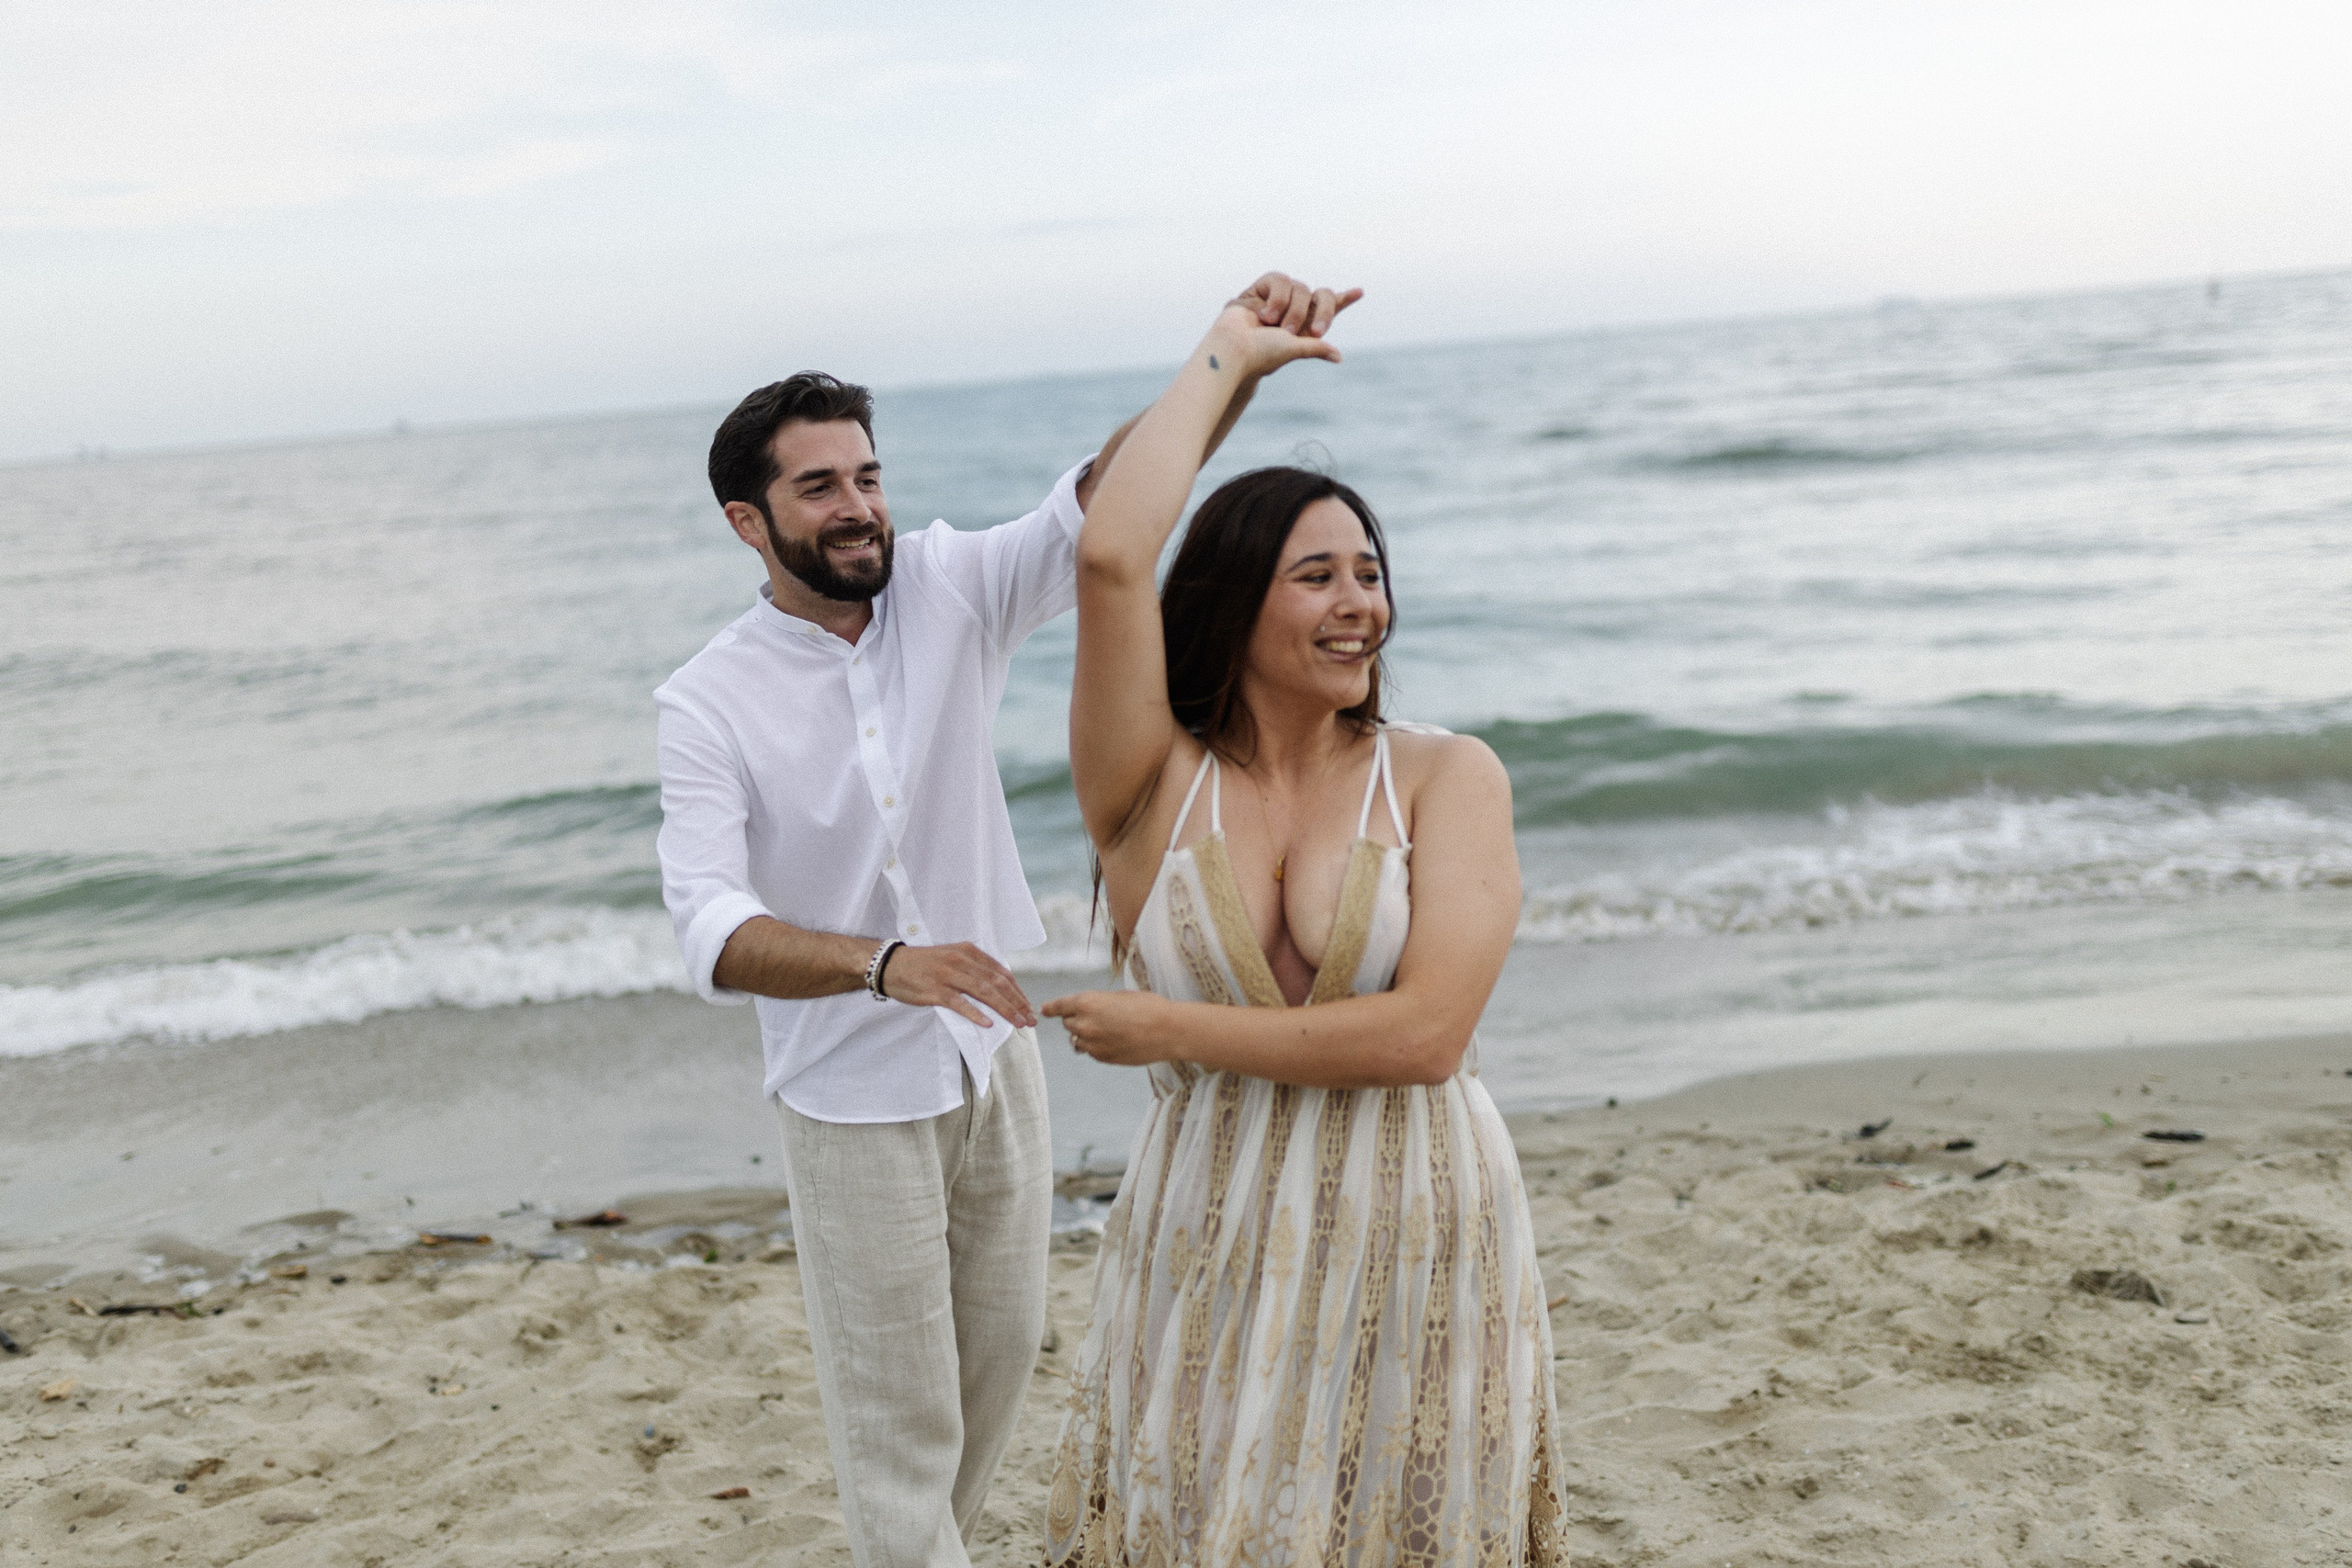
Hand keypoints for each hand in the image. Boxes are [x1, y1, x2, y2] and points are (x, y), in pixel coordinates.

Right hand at [881, 942, 1036, 1028]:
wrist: (891, 965)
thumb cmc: (924, 965)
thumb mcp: (953, 958)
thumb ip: (975, 969)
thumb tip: (1000, 986)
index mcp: (969, 952)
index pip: (1001, 973)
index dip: (1017, 991)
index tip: (1028, 1007)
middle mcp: (961, 960)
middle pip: (997, 983)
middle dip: (1017, 1002)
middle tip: (1029, 1019)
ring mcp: (947, 975)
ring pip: (983, 992)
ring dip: (1004, 1009)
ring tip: (1017, 1023)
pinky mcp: (934, 990)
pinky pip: (959, 1002)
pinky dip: (975, 1013)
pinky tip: (988, 1023)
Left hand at [1041, 988, 1174, 1066]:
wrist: (1167, 1031)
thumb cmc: (1147, 1007)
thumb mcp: (1118, 997)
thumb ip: (1096, 1003)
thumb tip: (1086, 1011)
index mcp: (1087, 1003)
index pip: (1059, 1006)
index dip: (1051, 1008)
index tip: (1043, 1010)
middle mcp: (1084, 1024)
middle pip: (1068, 1024)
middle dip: (1077, 1020)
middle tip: (1098, 1016)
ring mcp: (1092, 1044)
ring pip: (1077, 1040)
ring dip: (1086, 1035)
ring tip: (1109, 1030)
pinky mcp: (1102, 1058)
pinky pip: (1091, 1052)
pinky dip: (1097, 1046)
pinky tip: (1116, 1040)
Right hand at [1206, 272, 1363, 378]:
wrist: (1233, 348)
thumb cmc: (1261, 354)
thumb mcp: (1294, 350)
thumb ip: (1316, 347)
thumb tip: (1339, 357)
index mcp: (1304, 327)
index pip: (1327, 308)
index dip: (1343, 299)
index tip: (1360, 291)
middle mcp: (1292, 310)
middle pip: (1320, 295)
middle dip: (1323, 311)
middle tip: (1316, 332)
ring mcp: (1278, 299)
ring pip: (1301, 288)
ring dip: (1292, 309)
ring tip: (1274, 325)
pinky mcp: (1262, 288)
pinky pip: (1280, 280)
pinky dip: (1276, 298)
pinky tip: (1263, 314)